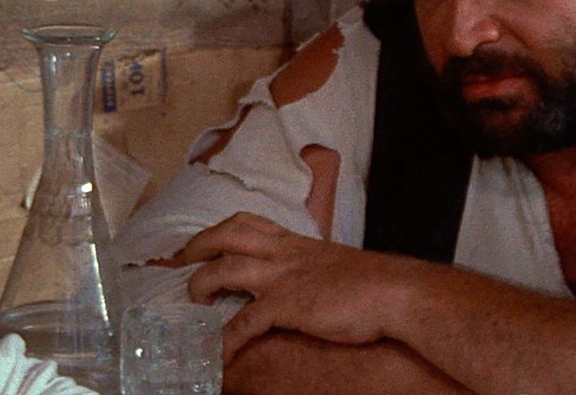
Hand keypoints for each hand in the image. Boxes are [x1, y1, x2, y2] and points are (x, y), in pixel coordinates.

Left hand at [178, 212, 413, 362]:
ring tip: (192, 302)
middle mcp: (282, 252)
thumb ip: (310, 266)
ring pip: (225, 269)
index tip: (203, 242)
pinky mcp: (287, 305)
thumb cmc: (371, 282)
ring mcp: (282, 277)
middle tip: (180, 262)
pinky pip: (245, 321)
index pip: (247, 222)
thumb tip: (304, 279)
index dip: (218, 230)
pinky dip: (227, 338)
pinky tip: (218, 353)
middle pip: (226, 235)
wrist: (396, 292)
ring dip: (201, 285)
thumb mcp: (333, 263)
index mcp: (294, 241)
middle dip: (198, 246)